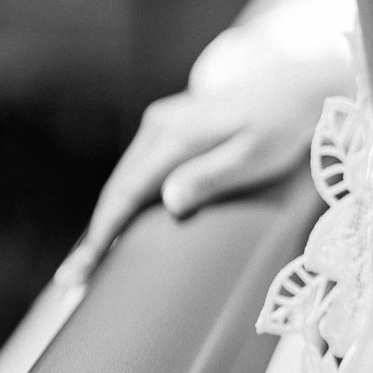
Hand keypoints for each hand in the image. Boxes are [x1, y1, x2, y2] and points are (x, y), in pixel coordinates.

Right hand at [55, 0, 353, 286]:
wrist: (299, 89)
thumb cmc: (283, 128)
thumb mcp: (254, 157)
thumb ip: (211, 177)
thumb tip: (167, 200)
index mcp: (176, 135)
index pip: (126, 193)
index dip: (101, 235)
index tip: (82, 272)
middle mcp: (160, 124)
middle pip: (117, 187)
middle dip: (95, 235)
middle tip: (73, 283)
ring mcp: (163, 121)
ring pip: (126, 177)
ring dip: (107, 217)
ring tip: (89, 261)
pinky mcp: (172, 123)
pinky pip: (139, 167)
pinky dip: (125, 197)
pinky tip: (118, 222)